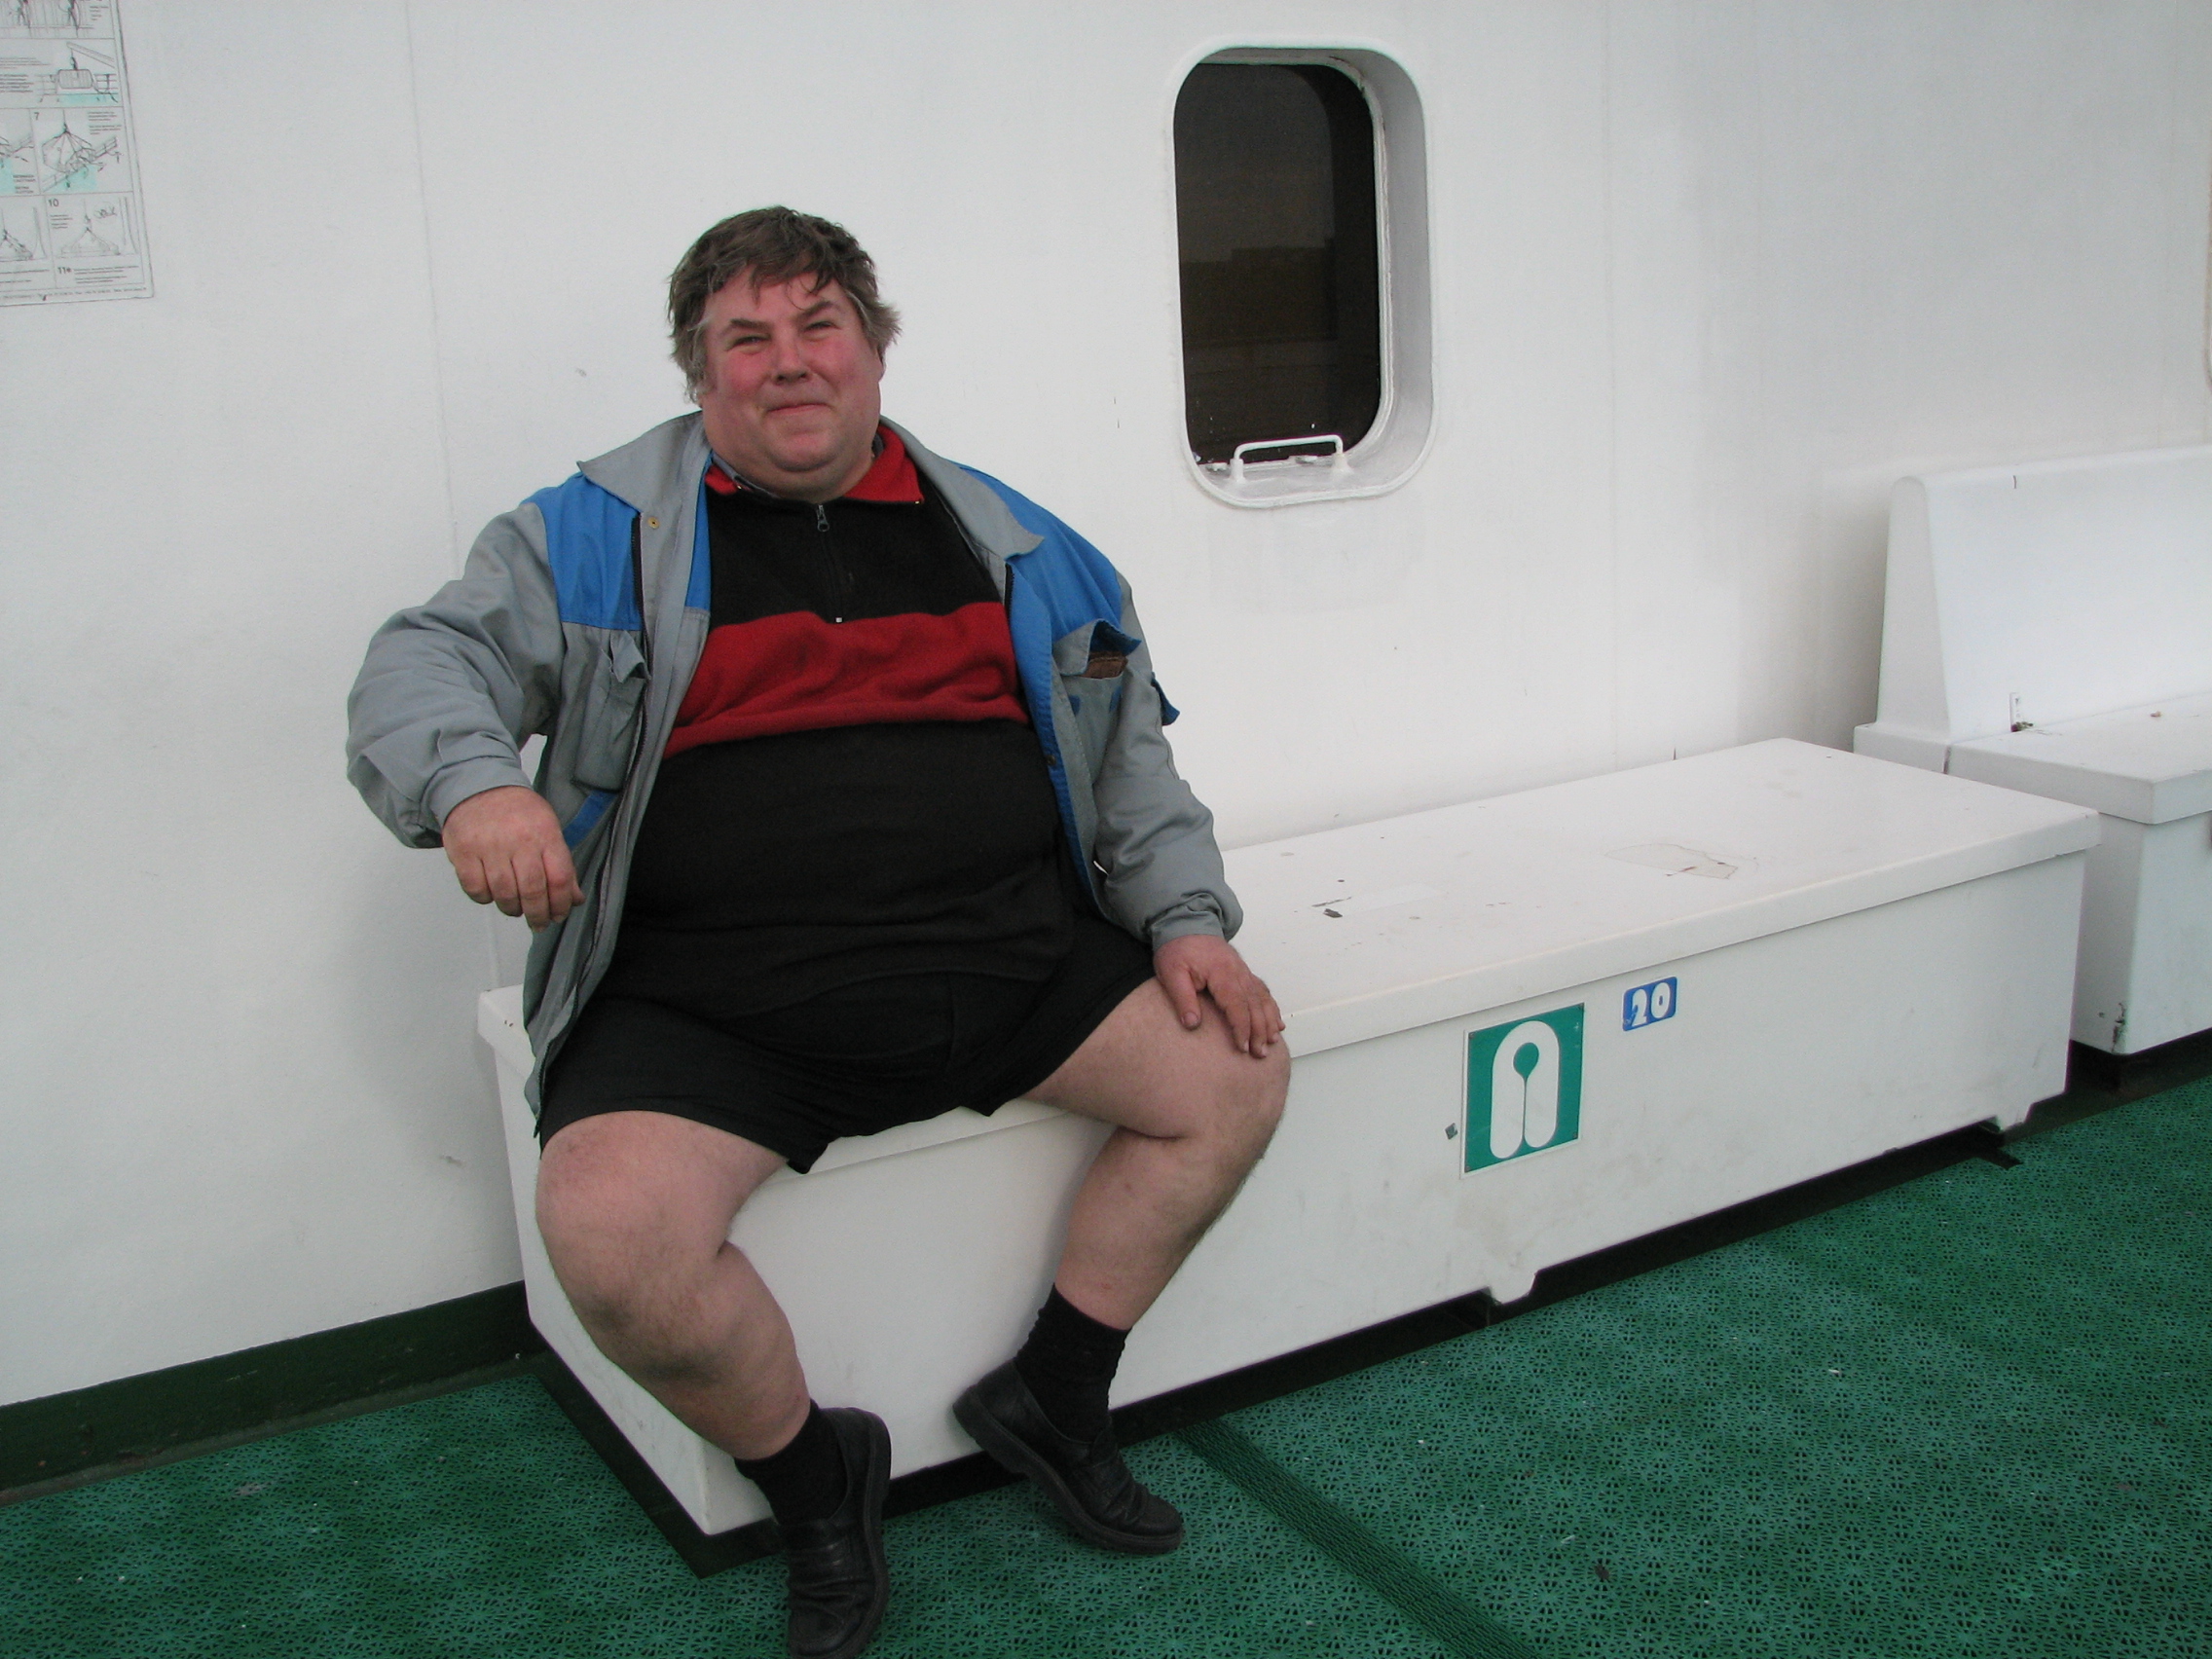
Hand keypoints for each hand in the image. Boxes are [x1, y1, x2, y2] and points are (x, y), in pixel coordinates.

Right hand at [441, 786, 583, 930]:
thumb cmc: (517, 811)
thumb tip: (574, 899)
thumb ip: (561, 864)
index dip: (561, 904)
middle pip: (532, 890)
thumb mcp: (548, 828)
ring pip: (503, 893)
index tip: (558, 915)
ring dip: (512, 909)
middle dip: (538, 914)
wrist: (478, 786)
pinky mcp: (463, 852)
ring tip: (516, 909)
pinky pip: (475, 888)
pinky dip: (485, 898)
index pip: (559, 878)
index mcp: (544, 833)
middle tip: (538, 924)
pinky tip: (492, 895)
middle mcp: (517, 840)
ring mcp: (488, 846)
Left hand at [1154, 933, 1284, 1058]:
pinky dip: (1271, 1008)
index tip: (1243, 1047)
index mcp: (1221, 973)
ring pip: (1262, 999)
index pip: (1236, 1005)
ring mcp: (1243, 972)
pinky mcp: (1244, 972)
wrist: (1186, 924)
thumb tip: (1192, 1024)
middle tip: (1260, 1054)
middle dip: (1259, 1031)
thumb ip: (1182, 998)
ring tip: (1271, 1042)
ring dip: (1268, 1021)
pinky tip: (1276, 1023)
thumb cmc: (1177, 949)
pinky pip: (1262, 991)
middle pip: (1254, 1005)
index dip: (1241, 1028)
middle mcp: (1238, 972)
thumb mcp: (1171, 973)